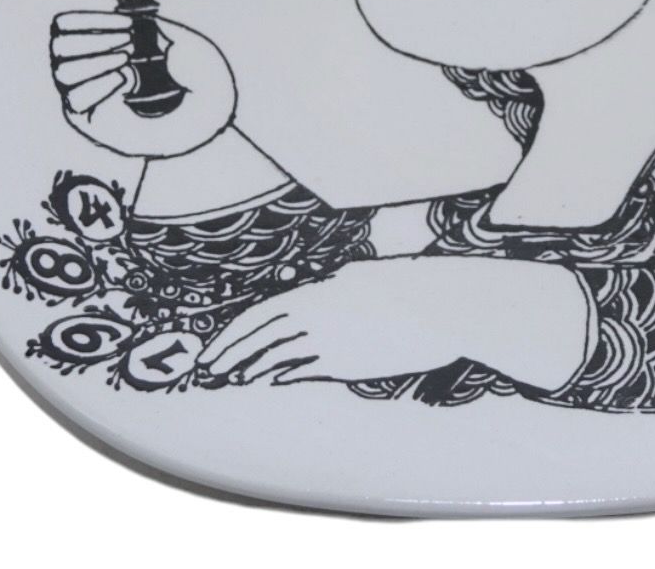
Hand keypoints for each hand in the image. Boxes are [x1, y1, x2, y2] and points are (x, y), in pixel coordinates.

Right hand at [50, 11, 236, 157]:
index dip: (88, 19)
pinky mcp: (92, 123)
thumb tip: (119, 12)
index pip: (66, 25)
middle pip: (58, 45)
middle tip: (128, 43)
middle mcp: (89, 68)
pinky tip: (125, 79)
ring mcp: (89, 96)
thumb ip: (147, 23)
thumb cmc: (197, 75)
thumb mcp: (176, 36)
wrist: (211, 114)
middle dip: (93, 38)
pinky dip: (98, 85)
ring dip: (95, 60)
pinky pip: (75, 101)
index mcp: (104, 43)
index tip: (126, 23)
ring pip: (63, 72)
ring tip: (127, 61)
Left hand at [198, 256, 590, 390]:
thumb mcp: (369, 276)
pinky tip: (268, 379)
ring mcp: (334, 340)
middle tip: (207, 368)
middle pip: (261, 337)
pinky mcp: (352, 362)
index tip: (217, 344)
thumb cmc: (415, 285)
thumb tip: (328, 287)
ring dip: (249, 368)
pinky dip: (281, 375)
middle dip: (230, 353)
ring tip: (229, 378)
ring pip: (278, 358)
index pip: (265, 313)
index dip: (236, 331)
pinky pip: (306, 371)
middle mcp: (320, 314)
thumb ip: (341, 285)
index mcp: (323, 289)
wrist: (447, 305)